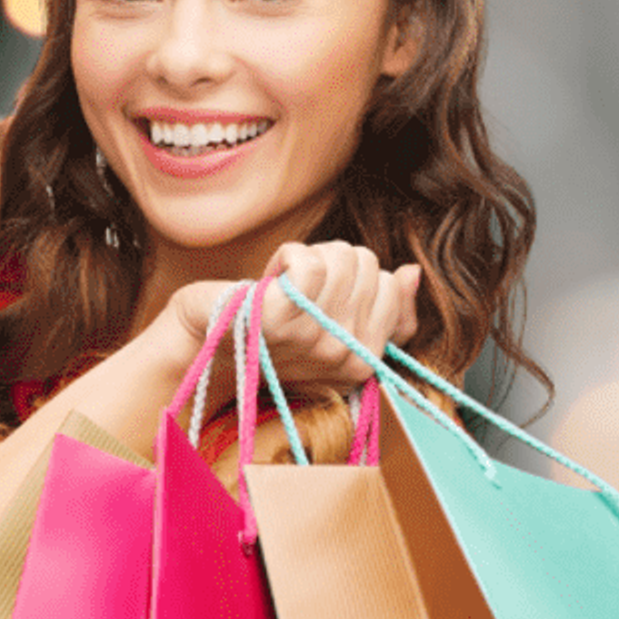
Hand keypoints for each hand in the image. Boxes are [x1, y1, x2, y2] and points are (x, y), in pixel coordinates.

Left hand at [166, 240, 420, 403]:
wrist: (206, 344)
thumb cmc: (268, 333)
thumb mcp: (331, 325)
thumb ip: (381, 308)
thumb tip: (412, 274)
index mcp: (363, 364)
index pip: (390, 285)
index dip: (351, 278)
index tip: (320, 299)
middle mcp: (344, 358)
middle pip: (368, 265)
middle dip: (333, 262)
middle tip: (298, 291)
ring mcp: (313, 340)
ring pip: (343, 258)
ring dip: (309, 258)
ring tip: (284, 285)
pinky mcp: (278, 317)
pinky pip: (309, 261)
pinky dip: (289, 254)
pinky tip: (272, 277)